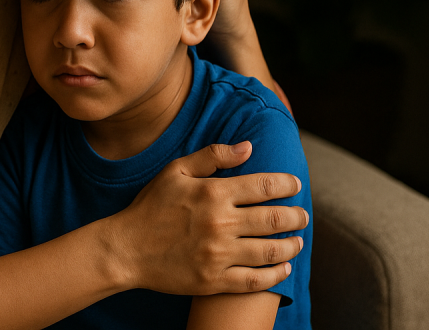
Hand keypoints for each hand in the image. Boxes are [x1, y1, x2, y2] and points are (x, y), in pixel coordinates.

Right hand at [108, 141, 305, 295]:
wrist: (125, 249)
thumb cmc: (151, 206)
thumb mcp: (176, 171)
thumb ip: (213, 156)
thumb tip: (248, 147)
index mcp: (213, 194)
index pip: (265, 186)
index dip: (287, 185)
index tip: (295, 185)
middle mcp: (220, 224)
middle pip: (275, 219)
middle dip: (296, 216)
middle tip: (302, 216)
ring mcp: (218, 255)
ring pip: (270, 251)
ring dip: (291, 245)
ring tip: (297, 241)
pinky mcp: (214, 281)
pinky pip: (255, 281)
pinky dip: (275, 275)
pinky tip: (283, 268)